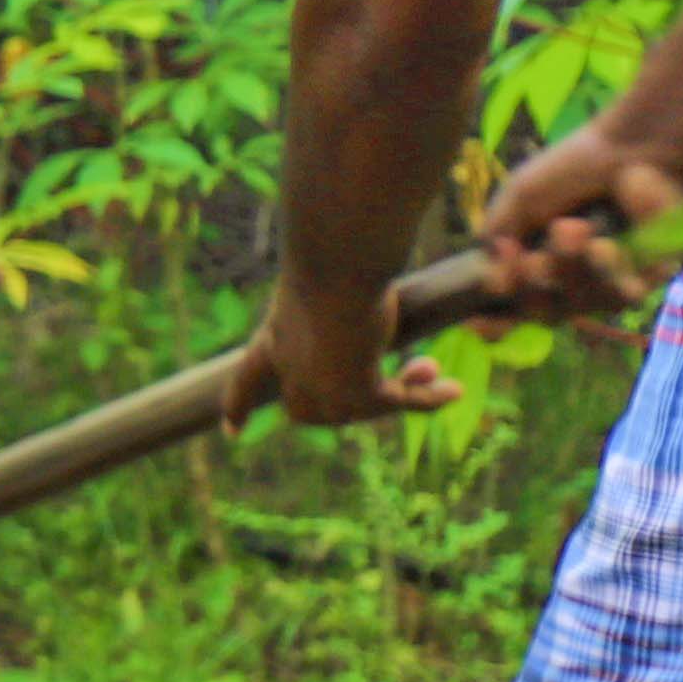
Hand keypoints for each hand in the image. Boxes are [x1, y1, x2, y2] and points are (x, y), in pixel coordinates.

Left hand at [241, 274, 456, 430]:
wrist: (336, 256)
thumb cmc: (330, 251)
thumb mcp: (328, 276)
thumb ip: (339, 292)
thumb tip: (365, 278)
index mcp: (274, 335)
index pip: (248, 377)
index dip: (239, 404)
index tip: (228, 430)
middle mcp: (291, 368)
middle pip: (308, 411)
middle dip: (354, 403)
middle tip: (395, 378)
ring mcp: (321, 386)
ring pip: (361, 407)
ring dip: (400, 392)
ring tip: (433, 369)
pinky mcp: (356, 393)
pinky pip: (395, 403)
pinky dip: (424, 399)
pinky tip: (454, 390)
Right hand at [480, 118, 682, 318]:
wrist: (629, 149)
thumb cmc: (573, 169)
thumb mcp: (519, 196)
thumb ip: (497, 232)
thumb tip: (489, 272)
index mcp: (536, 265)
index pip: (513, 307)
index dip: (496, 320)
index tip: (477, 322)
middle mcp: (571, 282)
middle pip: (542, 313)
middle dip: (530, 284)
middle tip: (527, 256)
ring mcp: (609, 284)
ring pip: (578, 306)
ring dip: (568, 269)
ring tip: (572, 228)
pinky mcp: (647, 279)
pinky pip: (619, 297)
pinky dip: (604, 270)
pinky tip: (601, 244)